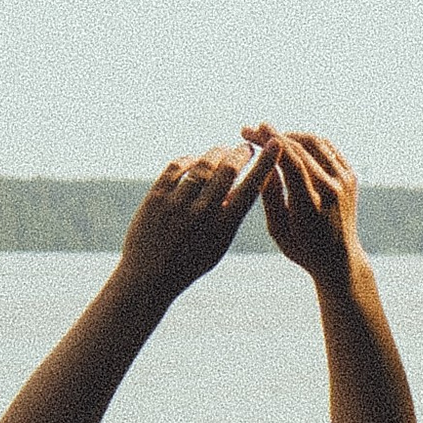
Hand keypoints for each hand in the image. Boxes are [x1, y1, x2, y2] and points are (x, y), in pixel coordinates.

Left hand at [114, 143, 270, 306]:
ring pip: (203, 164)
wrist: (147, 278)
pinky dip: (189, 159)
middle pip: (227, 169)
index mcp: (222, 228)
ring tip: (223, 151)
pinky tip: (195, 160)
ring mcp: (176, 205)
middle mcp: (201, 214)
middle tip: (245, 147)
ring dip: (217, 153)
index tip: (275, 144)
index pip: (250, 188)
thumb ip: (230, 215)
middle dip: (240, 153)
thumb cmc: (189, 262)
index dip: (265, 163)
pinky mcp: (155, 198)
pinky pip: (176, 167)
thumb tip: (241, 184)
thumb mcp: (217, 245)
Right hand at [244, 125, 365, 295]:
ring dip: (291, 135)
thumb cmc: (302, 247)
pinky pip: (327, 148)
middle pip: (301, 148)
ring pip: (316, 143)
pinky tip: (292, 144)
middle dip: (274, 135)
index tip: (253, 130)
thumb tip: (262, 162)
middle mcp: (332, 189)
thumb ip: (270, 195)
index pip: (291, 163)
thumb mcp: (278, 229)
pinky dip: (308, 141)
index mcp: (310, 206)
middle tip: (252, 130)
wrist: (339, 259)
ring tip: (270, 137)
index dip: (271, 142)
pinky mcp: (350, 176)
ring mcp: (345, 181)